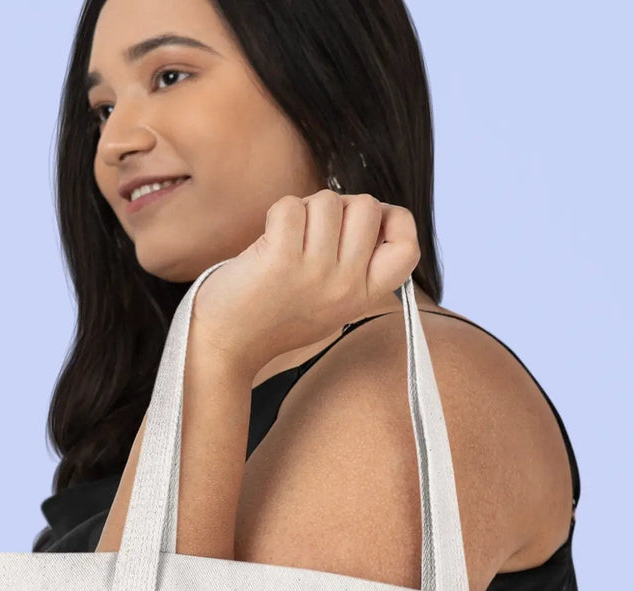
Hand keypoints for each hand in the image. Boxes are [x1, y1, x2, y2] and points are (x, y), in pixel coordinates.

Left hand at [190, 189, 419, 376]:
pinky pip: (292, 206)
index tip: (367, 227)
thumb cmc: (274, 315)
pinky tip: (268, 240)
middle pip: (368, 207)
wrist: (226, 345)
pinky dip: (277, 213)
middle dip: (339, 206)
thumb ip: (355, 265)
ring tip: (287, 240)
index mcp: (363, 296)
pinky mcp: (281, 260)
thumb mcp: (330, 301)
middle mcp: (346, 286)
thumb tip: (373, 212)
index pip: (408, 248)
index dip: (394, 222)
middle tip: (312, 232)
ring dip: (305, 209)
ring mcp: (315, 273)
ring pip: (329, 201)